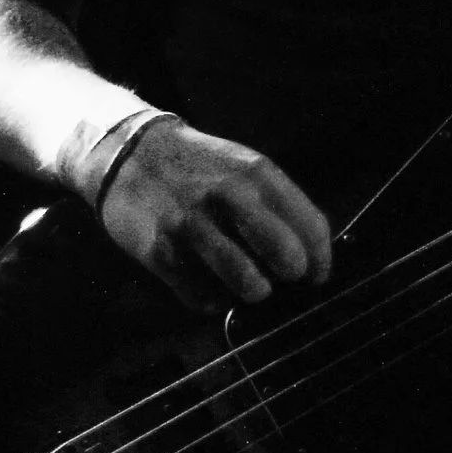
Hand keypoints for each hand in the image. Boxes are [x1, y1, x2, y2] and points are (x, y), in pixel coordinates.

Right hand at [95, 117, 332, 314]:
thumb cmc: (199, 166)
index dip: (321, 261)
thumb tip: (311, 254)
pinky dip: (212, 297)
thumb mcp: (244, 167)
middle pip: (287, 258)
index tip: (316, 275)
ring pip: (250, 285)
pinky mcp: (162, 254)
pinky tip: (207, 278)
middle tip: (281, 277)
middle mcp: (228, 198)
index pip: (311, 228)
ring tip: (248, 283)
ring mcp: (193, 227)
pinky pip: (205, 297)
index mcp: (257, 174)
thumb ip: (278, 204)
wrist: (130, 154)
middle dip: (291, 276)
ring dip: (254, 291)